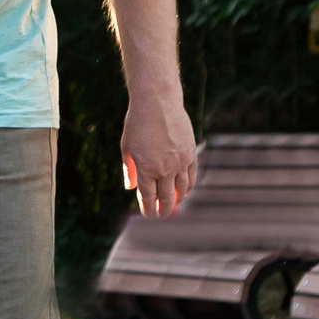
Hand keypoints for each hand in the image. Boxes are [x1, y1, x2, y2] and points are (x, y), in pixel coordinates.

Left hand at [120, 94, 198, 217]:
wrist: (158, 102)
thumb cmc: (137, 123)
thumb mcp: (127, 147)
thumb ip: (129, 169)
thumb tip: (130, 188)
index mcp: (146, 168)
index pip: (148, 197)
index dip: (148, 209)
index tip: (149, 215)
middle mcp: (165, 168)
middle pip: (166, 197)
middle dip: (163, 210)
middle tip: (161, 216)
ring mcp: (180, 161)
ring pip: (181, 189)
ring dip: (177, 200)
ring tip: (173, 206)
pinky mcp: (190, 153)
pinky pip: (192, 175)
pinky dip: (188, 186)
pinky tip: (185, 192)